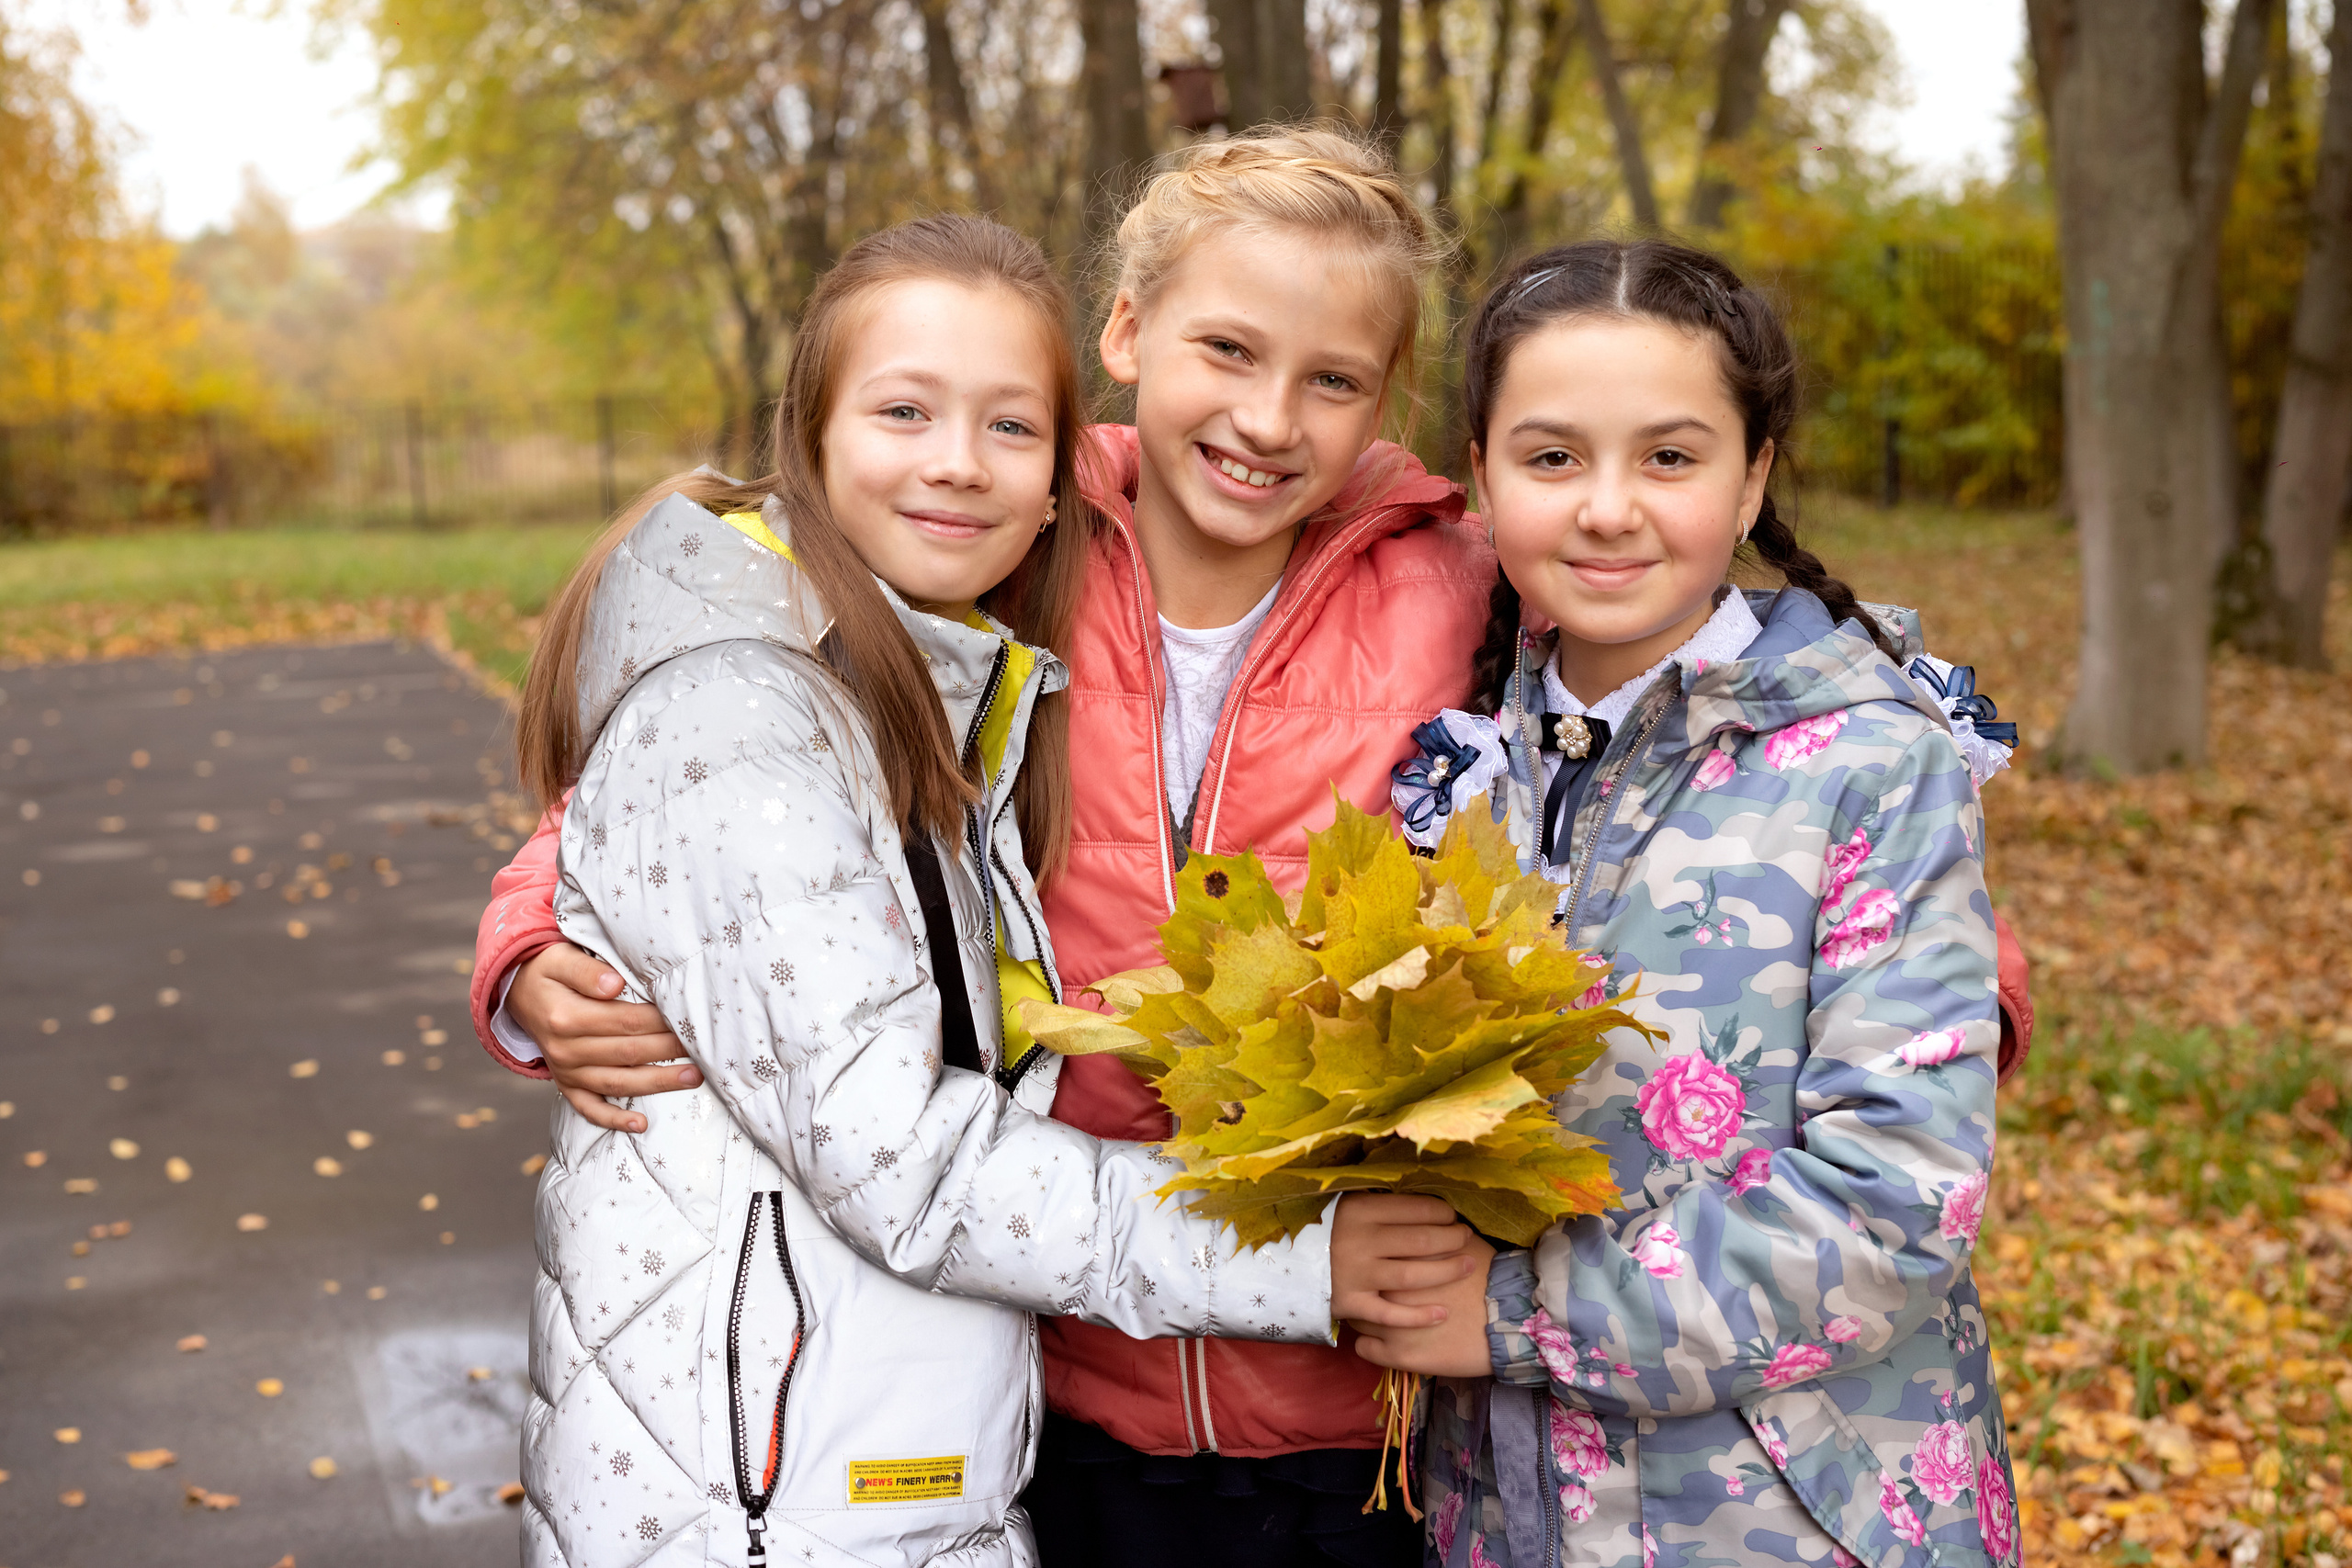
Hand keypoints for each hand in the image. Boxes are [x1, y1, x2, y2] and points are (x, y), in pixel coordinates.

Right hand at [510, 943, 695, 1132]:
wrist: (517, 993)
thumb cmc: (548, 971)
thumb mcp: (560, 959)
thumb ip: (587, 971)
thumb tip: (615, 985)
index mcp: (565, 1017)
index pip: (624, 1021)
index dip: (658, 1021)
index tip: (687, 1018)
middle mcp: (564, 1050)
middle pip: (627, 1053)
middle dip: (669, 1050)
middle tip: (703, 1047)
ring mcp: (565, 1072)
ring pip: (617, 1083)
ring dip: (657, 1083)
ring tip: (693, 1078)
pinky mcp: (565, 1084)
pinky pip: (589, 1108)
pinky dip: (613, 1120)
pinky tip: (641, 1124)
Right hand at [1329, 1193, 1477, 1329]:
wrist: (1283, 1261)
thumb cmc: (1326, 1228)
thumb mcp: (1347, 1204)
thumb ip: (1381, 1203)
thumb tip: (1428, 1201)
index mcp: (1359, 1210)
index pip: (1414, 1209)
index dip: (1442, 1212)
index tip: (1453, 1216)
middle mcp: (1359, 1241)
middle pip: (1420, 1240)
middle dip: (1452, 1238)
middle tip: (1467, 1238)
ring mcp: (1356, 1275)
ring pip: (1412, 1276)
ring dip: (1446, 1271)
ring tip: (1468, 1265)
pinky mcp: (1351, 1304)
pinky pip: (1391, 1315)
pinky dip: (1419, 1316)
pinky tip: (1443, 1313)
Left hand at [1349, 1228, 1496, 1377]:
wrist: (1509, 1321)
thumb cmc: (1488, 1279)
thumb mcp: (1459, 1244)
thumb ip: (1432, 1235)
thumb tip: (1420, 1226)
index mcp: (1402, 1259)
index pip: (1372, 1256)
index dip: (1377, 1261)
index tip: (1382, 1265)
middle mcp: (1389, 1290)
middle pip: (1362, 1287)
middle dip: (1367, 1288)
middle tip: (1377, 1290)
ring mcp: (1391, 1325)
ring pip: (1357, 1319)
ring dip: (1366, 1317)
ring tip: (1380, 1317)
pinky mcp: (1398, 1356)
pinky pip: (1364, 1349)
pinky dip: (1372, 1346)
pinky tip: (1382, 1343)